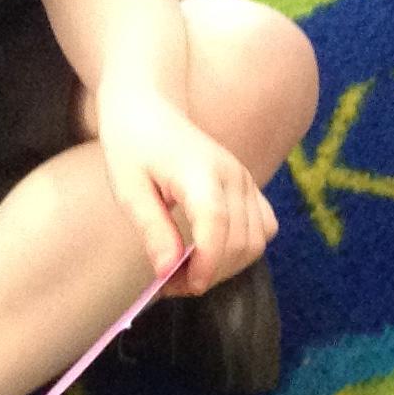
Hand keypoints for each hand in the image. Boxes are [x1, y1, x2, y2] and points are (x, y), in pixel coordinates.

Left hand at [91, 86, 276, 296]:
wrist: (150, 108)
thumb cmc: (132, 146)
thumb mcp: (128, 189)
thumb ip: (152, 229)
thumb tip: (167, 270)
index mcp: (200, 173)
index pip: (217, 224)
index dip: (207, 262)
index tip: (185, 286)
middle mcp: (233, 175)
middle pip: (241, 239)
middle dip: (211, 271)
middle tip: (172, 283)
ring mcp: (245, 179)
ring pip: (258, 239)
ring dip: (228, 265)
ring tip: (189, 270)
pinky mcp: (248, 185)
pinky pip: (265, 227)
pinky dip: (244, 248)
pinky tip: (213, 251)